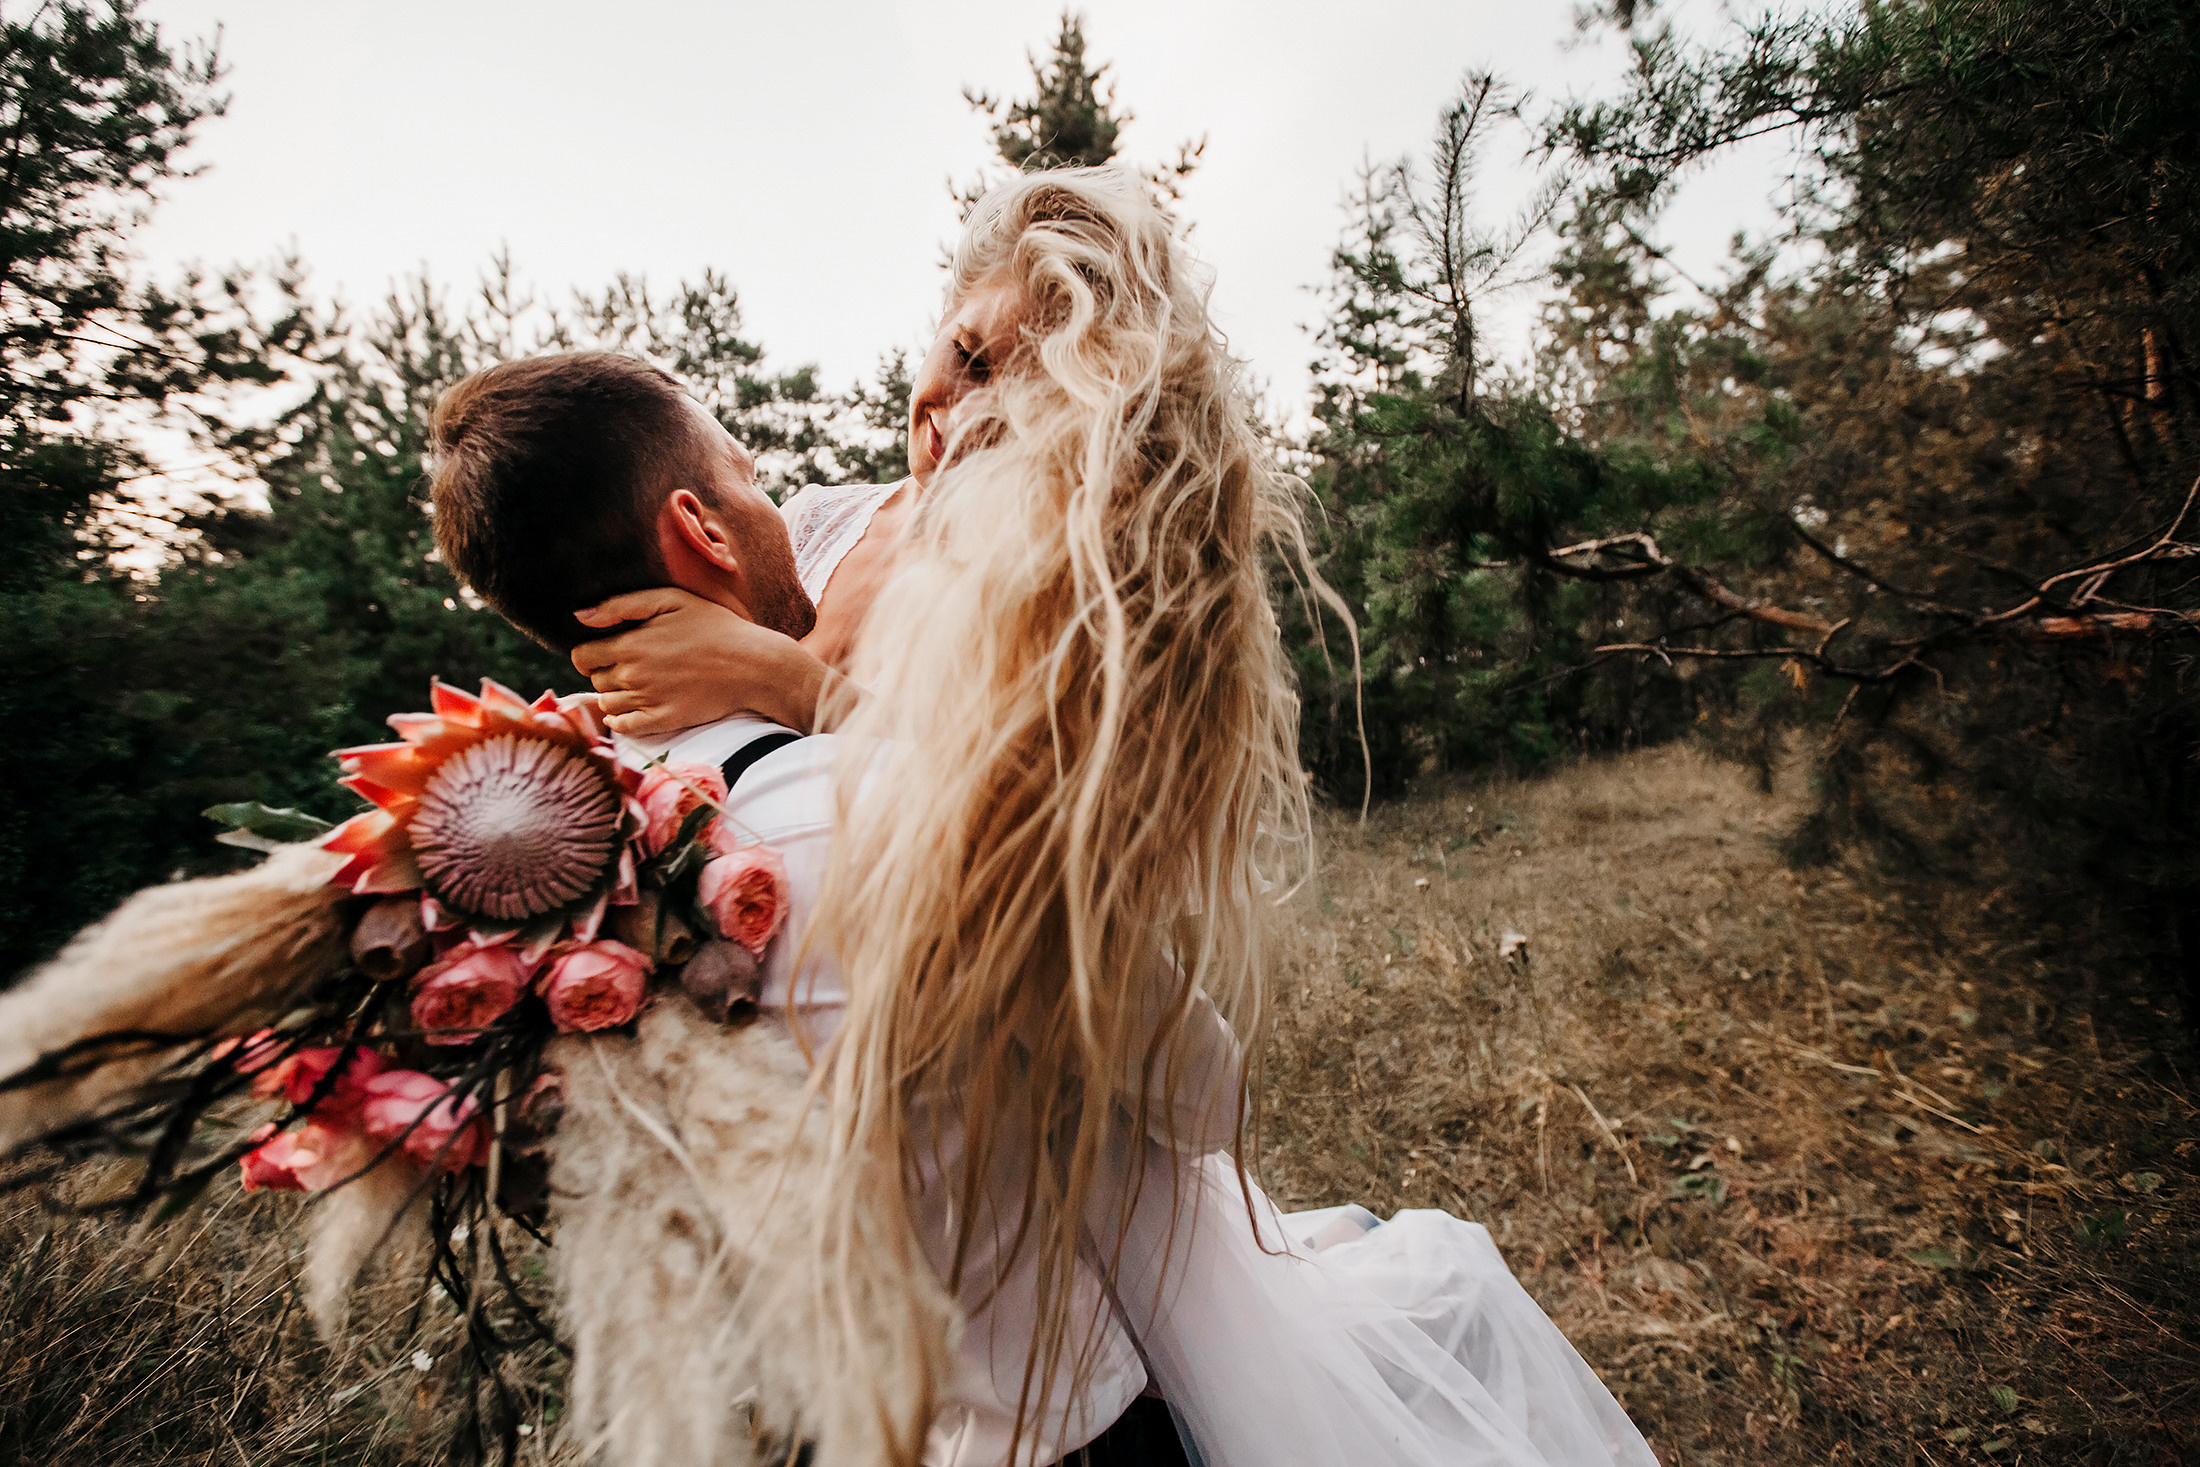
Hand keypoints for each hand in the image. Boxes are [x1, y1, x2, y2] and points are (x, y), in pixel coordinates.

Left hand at [571, 588, 828, 737]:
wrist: (753, 664)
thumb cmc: (714, 626)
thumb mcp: (670, 599)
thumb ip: (621, 605)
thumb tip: (579, 616)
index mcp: (630, 644)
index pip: (581, 657)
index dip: (590, 653)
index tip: (607, 650)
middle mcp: (633, 676)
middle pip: (595, 681)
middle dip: (606, 672)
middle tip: (633, 664)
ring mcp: (648, 701)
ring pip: (608, 705)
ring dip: (615, 695)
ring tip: (641, 684)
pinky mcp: (664, 721)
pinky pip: (625, 728)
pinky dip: (621, 722)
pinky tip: (634, 710)